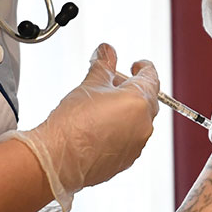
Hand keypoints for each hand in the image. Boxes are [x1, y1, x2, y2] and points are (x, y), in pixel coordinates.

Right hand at [24, 44, 159, 211]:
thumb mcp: (90, 84)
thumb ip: (104, 65)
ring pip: (139, 120)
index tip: (137, 65)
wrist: (60, 159)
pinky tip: (101, 127)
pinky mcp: (127, 159)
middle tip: (113, 82)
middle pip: (147, 99)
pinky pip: (130, 138)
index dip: (143, 67)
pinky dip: (121, 129)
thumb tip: (107, 51)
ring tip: (102, 106)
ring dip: (127, 110)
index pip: (151, 77)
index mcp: (139, 101)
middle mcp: (144, 124)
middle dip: (132, 88)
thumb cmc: (73, 123)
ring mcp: (137, 144)